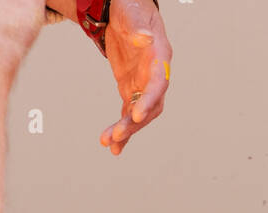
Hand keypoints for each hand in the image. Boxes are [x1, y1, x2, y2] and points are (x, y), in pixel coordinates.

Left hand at [98, 0, 170, 155]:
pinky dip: (121, 129)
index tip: (137, 115)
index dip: (149, 100)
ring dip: (126, 131)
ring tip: (108, 144)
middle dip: (134, 123)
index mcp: (159, 57)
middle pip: (150, 106)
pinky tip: (112, 145)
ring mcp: (143, 84)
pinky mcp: (130, 88)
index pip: (158, 84)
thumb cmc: (131, 7)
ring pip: (138, 113)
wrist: (124, 10)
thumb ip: (138, 27)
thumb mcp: (133, 12)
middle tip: (117, 136)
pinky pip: (128, 112)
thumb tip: (144, 39)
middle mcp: (154, 75)